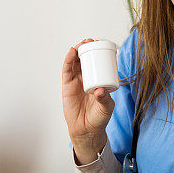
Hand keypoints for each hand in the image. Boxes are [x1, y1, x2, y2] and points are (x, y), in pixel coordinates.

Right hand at [62, 38, 114, 161]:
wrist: (86, 130)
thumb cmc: (98, 118)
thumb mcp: (106, 108)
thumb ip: (104, 99)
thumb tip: (100, 90)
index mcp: (99, 80)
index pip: (99, 63)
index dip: (99, 53)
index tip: (101, 44)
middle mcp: (88, 78)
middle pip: (86, 59)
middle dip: (87, 48)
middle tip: (90, 41)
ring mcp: (77, 81)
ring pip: (76, 62)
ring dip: (77, 51)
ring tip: (80, 45)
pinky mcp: (67, 85)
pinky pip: (67, 71)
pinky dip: (68, 60)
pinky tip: (70, 53)